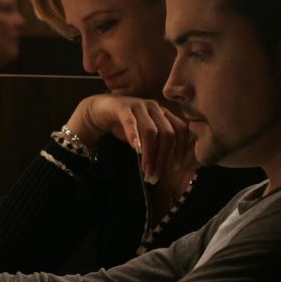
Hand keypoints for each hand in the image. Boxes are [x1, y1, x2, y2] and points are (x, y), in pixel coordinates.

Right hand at [66, 94, 191, 183]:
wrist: (99, 109)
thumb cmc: (124, 124)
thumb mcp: (143, 134)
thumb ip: (156, 144)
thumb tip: (165, 167)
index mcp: (163, 113)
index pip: (180, 129)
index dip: (181, 148)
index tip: (176, 167)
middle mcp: (154, 107)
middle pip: (167, 133)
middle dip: (163, 157)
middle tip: (155, 175)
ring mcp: (139, 105)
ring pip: (151, 131)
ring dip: (150, 153)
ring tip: (145, 169)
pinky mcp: (122, 107)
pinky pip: (130, 122)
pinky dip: (134, 136)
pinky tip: (135, 148)